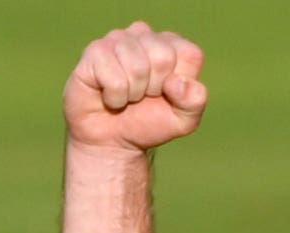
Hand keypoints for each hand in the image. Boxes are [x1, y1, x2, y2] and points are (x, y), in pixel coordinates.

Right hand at [64, 22, 206, 152]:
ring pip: (137, 67)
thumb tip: (176, 82)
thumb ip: (195, 99)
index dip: (178, 83)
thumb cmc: (148, 123)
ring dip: (133, 94)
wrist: (112, 141)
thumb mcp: (184, 119)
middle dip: (154, 88)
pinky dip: (115, 97)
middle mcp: (144, 34)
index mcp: (171, 44)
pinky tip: (109, 96)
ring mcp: (117, 39)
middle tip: (143, 96)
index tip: (166, 93)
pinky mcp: (94, 51)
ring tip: (126, 96)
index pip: (189, 54)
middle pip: (163, 57)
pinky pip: (115, 79)